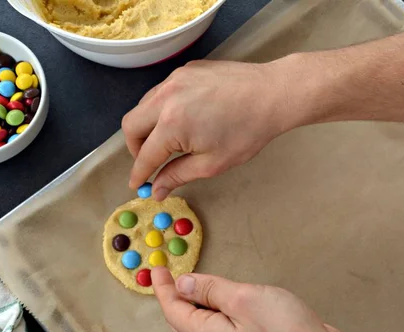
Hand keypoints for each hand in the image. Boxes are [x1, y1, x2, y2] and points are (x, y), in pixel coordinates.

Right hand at [122, 58, 310, 199]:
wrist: (272, 94)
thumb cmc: (248, 131)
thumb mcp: (212, 162)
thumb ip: (178, 175)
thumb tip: (157, 189)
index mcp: (172, 124)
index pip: (145, 154)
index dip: (139, 173)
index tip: (137, 184)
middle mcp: (166, 97)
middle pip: (131, 125)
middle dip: (135, 147)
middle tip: (149, 161)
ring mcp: (174, 79)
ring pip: (143, 105)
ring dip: (147, 126)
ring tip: (166, 141)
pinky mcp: (184, 70)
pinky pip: (161, 91)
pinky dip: (162, 108)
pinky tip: (182, 118)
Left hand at [151, 267, 350, 331]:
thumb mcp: (243, 299)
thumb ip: (210, 290)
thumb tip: (184, 283)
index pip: (172, 310)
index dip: (162, 287)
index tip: (156, 268)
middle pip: (181, 320)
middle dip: (171, 296)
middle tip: (167, 274)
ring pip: (199, 323)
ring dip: (191, 302)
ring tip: (190, 281)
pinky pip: (218, 325)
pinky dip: (210, 308)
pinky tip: (220, 297)